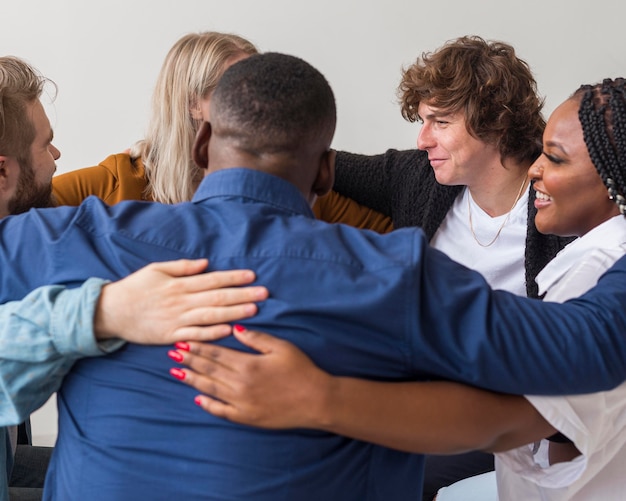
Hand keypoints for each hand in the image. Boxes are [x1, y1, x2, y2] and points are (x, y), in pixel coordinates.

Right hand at [94, 259, 267, 343]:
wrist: (110, 312)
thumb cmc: (134, 288)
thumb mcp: (156, 270)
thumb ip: (182, 267)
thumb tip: (206, 263)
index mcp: (179, 285)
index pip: (212, 279)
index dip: (233, 277)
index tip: (252, 276)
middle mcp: (181, 302)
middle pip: (217, 297)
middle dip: (242, 294)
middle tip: (265, 293)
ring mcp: (177, 320)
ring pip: (210, 316)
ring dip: (233, 312)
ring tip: (254, 309)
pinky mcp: (171, 336)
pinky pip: (195, 336)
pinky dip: (212, 334)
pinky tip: (229, 330)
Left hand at [169, 326, 332, 428]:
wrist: (315, 400)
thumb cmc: (301, 370)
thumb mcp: (281, 347)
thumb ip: (255, 338)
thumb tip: (234, 328)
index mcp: (248, 364)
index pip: (216, 353)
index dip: (197, 347)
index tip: (182, 342)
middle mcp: (240, 384)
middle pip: (209, 369)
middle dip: (189, 360)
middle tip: (171, 353)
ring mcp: (241, 403)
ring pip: (210, 389)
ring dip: (192, 379)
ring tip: (176, 372)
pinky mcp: (246, 417)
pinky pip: (221, 411)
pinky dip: (208, 404)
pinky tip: (197, 397)